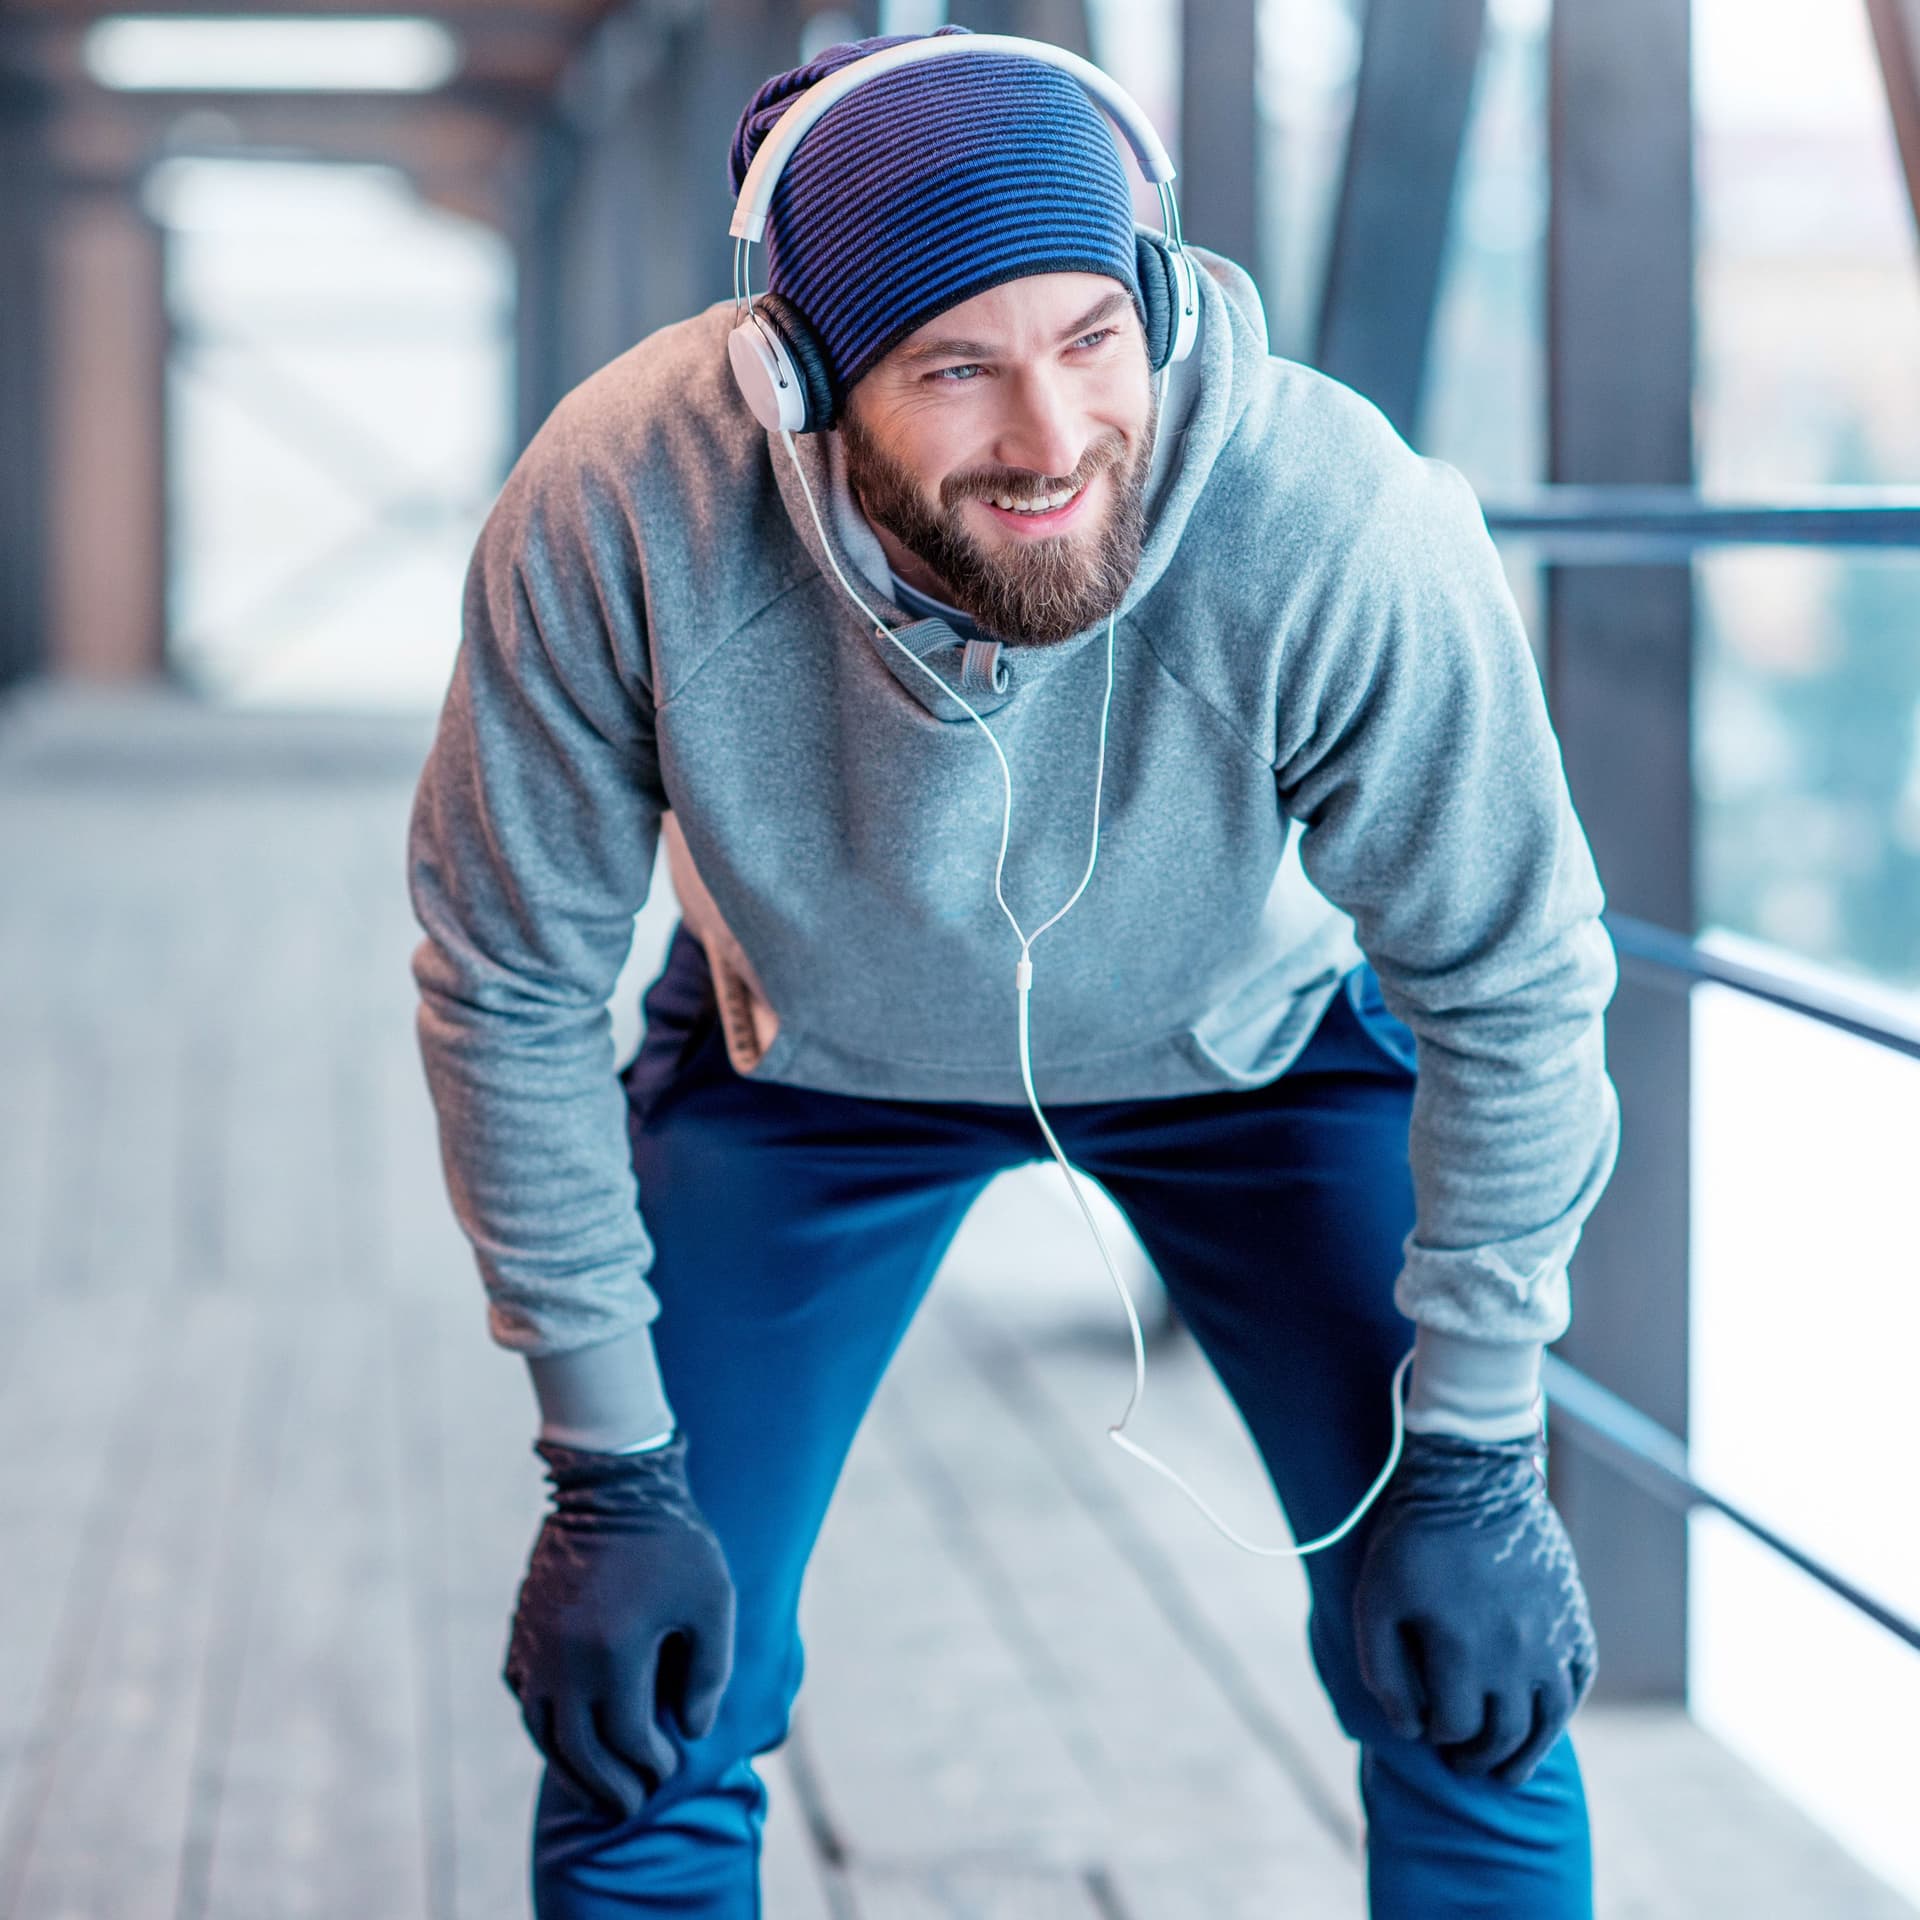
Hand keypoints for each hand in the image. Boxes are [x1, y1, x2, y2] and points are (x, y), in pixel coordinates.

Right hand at [504, 1430, 735, 1818]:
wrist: (611, 1484)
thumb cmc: (673, 1540)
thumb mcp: (713, 1599)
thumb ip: (710, 1671)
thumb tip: (692, 1731)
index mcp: (614, 1653)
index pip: (629, 1740)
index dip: (652, 1765)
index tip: (671, 1770)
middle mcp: (565, 1660)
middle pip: (581, 1751)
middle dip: (611, 1786)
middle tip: (633, 1807)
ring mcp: (535, 1647)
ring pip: (545, 1734)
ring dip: (572, 1770)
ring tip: (600, 1791)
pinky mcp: (521, 1632)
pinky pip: (526, 1700)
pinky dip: (545, 1730)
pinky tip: (568, 1739)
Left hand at [1352, 1426, 1595, 1786]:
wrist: (1473, 1477)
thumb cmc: (1414, 1537)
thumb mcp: (1375, 1598)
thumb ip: (1383, 1669)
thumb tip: (1408, 1729)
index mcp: (1461, 1649)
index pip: (1455, 1725)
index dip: (1437, 1735)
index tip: (1427, 1728)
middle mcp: (1514, 1653)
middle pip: (1503, 1733)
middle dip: (1478, 1756)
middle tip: (1462, 1762)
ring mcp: (1551, 1638)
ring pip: (1548, 1722)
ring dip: (1526, 1754)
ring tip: (1507, 1772)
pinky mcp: (1573, 1618)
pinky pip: (1578, 1681)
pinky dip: (1562, 1711)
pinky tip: (1544, 1723)